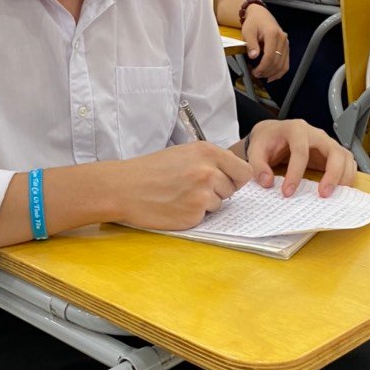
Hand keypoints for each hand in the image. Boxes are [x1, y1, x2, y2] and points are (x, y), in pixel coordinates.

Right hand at [115, 141, 252, 229]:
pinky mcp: (194, 214)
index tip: (226, 181)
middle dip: (218, 191)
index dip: (236, 178)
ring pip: (220, 204)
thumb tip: (234, 175)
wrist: (125, 188)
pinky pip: (205, 217)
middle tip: (193, 188)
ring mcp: (202, 194)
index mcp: (207, 151)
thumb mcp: (184, 153)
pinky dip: (193, 215)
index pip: (244, 171)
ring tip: (180, 196)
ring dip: (205, 204)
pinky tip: (175, 206)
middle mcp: (208, 171)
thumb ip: (210, 161)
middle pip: (233, 189)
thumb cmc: (151, 170)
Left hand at [241, 5, 288, 79]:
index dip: (263, 67)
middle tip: (257, 74)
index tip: (256, 72)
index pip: (270, 55)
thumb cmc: (254, 22)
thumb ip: (251, 44)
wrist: (260, 15)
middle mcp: (282, 39)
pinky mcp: (286, 47)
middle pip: (277, 61)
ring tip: (263, 76)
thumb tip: (253, 56)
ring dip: (273, 73)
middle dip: (267, 71)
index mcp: (273, 34)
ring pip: (283, 64)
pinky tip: (272, 76)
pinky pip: (286, 63)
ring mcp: (286, 43)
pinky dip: (280, 71)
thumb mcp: (248, 31)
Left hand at [246, 119, 356, 197]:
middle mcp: (316, 134)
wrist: (274, 134)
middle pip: (333, 151)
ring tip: (334, 195)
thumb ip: (258, 165)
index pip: (301, 151)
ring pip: (345, 157)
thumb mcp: (256, 150)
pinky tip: (338, 190)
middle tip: (323, 194)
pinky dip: (347, 177)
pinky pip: (347, 163)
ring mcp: (327, 143)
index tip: (287, 192)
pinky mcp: (332, 153)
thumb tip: (267, 181)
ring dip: (343, 177)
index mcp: (296, 129)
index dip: (295, 173)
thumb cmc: (268, 140)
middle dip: (332, 174)